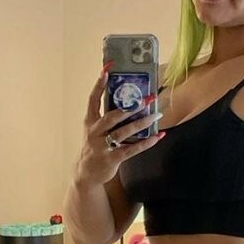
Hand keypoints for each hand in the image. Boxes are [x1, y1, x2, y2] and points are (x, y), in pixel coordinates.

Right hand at [75, 67, 164, 187]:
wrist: (86, 173)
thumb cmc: (95, 147)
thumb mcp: (96, 130)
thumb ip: (108, 117)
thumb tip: (129, 102)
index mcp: (90, 121)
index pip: (93, 99)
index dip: (99, 84)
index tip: (107, 69)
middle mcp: (94, 132)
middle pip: (113, 115)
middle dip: (132, 106)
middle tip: (148, 98)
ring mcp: (102, 146)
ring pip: (124, 132)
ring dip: (142, 123)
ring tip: (156, 115)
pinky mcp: (111, 159)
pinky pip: (131, 149)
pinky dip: (145, 143)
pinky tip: (157, 137)